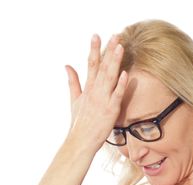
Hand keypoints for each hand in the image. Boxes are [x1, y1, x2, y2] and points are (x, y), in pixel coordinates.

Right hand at [64, 34, 127, 150]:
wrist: (80, 141)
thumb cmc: (79, 123)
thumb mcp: (74, 100)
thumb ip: (73, 82)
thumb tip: (67, 65)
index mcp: (87, 88)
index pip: (90, 64)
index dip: (94, 49)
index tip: (96, 35)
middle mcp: (94, 92)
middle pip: (102, 67)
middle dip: (108, 50)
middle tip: (114, 35)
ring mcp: (102, 100)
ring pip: (109, 77)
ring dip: (115, 61)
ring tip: (120, 47)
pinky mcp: (110, 110)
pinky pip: (116, 95)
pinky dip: (120, 85)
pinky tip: (124, 74)